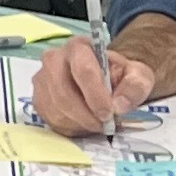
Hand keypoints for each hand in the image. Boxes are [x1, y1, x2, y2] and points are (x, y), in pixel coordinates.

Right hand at [32, 12, 175, 130]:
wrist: (105, 81)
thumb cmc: (119, 76)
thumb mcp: (137, 75)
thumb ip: (135, 85)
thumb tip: (119, 105)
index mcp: (79, 47)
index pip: (83, 70)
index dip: (95, 95)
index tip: (109, 114)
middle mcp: (54, 59)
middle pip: (63, 91)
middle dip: (85, 114)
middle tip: (103, 125)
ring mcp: (42, 79)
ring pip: (55, 108)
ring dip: (78, 123)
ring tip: (96, 125)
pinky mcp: (38, 98)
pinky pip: (49, 118)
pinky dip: (69, 127)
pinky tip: (83, 124)